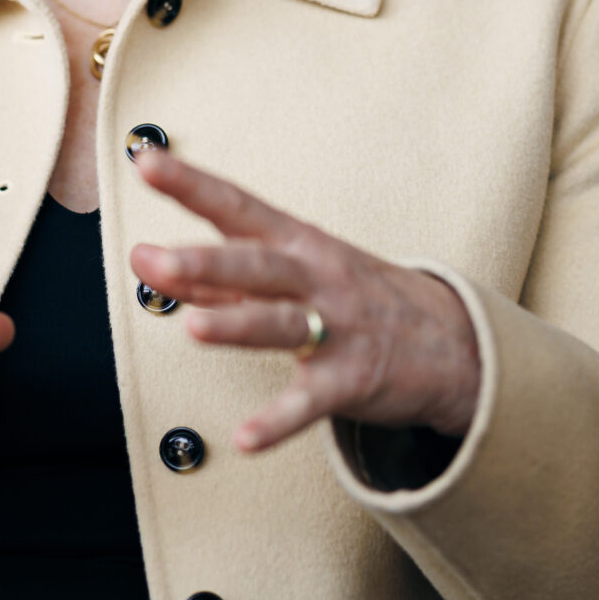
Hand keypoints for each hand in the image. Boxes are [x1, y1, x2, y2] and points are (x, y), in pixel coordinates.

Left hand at [128, 147, 480, 452]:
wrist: (453, 341)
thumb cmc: (353, 297)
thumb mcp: (291, 273)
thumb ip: (216, 273)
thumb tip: (144, 260)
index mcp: (297, 244)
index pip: (238, 206)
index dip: (192, 185)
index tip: (148, 161)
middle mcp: (316, 278)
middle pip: (257, 265)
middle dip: (205, 261)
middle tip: (154, 258)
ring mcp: (338, 327)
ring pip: (281, 324)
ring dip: (236, 325)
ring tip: (192, 328)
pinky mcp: (352, 380)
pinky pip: (310, 403)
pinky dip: (279, 421)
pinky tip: (246, 438)